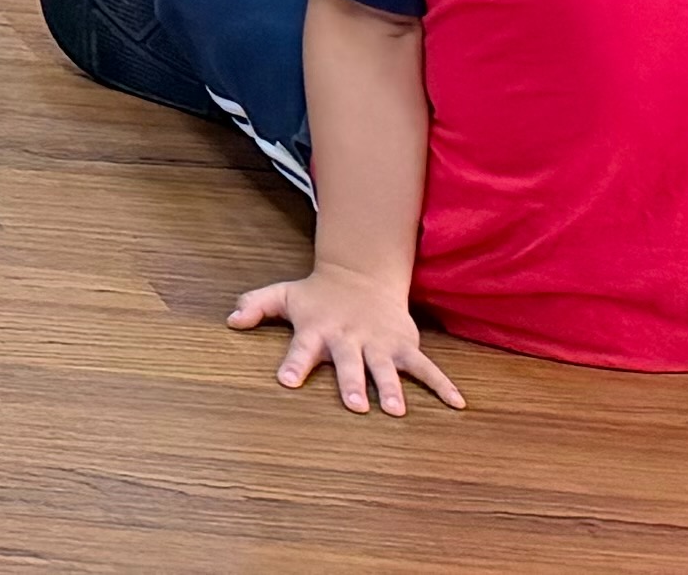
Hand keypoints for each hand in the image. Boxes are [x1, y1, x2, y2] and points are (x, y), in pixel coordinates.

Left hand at [233, 271, 461, 416]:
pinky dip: (442, 385)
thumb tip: (230, 320)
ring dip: (391, 388)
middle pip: (349, 363)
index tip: (286, 381)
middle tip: (354, 407)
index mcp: (317, 329)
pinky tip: (458, 405)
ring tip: (396, 412)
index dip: (294, 364)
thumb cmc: (317, 295)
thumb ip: (255, 305)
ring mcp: (378, 342)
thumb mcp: (283, 295)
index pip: (301, 349)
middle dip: (351, 383)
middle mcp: (348, 338)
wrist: (361, 276)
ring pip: (385, 367)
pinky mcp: (404, 345)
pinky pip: (425, 368)